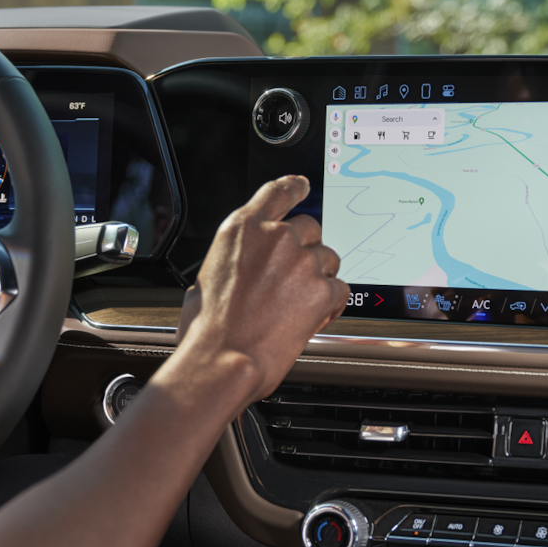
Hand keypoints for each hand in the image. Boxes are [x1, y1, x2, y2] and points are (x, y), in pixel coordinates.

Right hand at [177, 175, 348, 401]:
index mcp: (243, 229)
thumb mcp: (207, 277)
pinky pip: (340, 289)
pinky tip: (312, 318)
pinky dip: (331, 304)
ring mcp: (302, 263)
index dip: (294, 187)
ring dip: (319, 279)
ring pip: (328, 260)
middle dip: (305, 251)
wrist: (222, 360)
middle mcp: (276, 239)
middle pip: (310, 229)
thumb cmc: (208, 328)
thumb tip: (243, 266)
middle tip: (291, 279)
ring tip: (296, 305)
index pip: (278, 193)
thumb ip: (235, 259)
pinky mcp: (321, 291)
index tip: (302, 186)